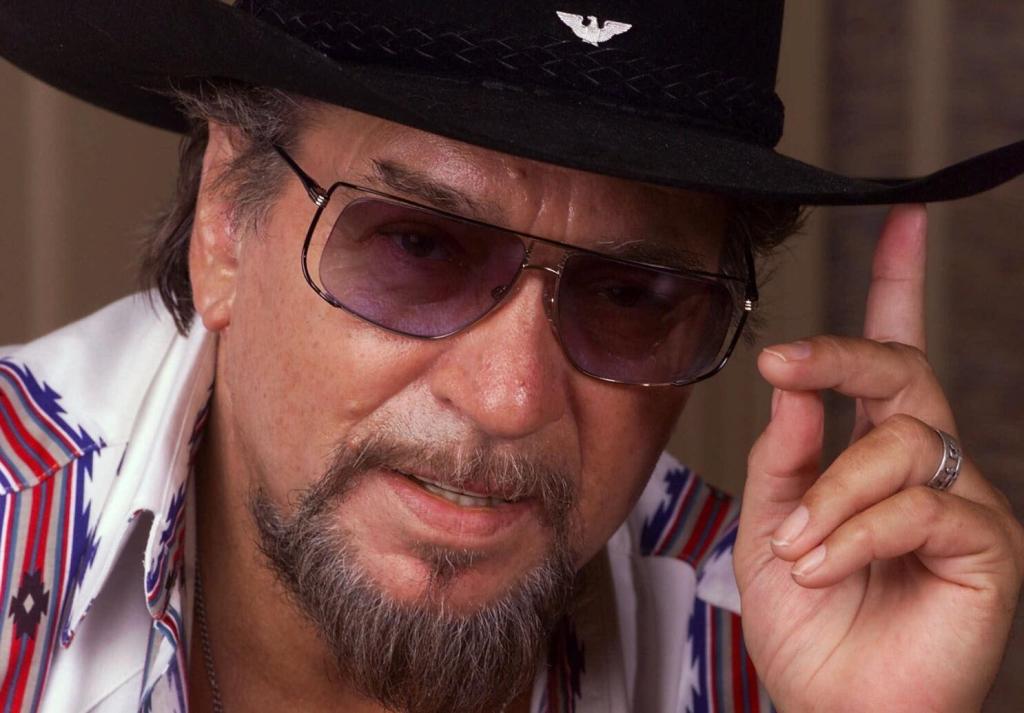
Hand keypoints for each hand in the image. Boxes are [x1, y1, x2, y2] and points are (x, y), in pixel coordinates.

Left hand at [733, 205, 1023, 711]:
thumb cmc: (808, 621)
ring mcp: (966, 503)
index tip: (902, 217)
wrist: (836, 709)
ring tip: (798, 550)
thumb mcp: (773, 524)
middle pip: (903, 370)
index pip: (893, 354)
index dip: (899, 283)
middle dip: (844, 356)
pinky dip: (857, 532)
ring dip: (832, 494)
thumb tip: (794, 380)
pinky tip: (829, 566)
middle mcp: (930, 465)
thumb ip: (786, 452)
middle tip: (786, 363)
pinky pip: (920, 505)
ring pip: (902, 442)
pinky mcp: (991, 547)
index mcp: (875, 452)